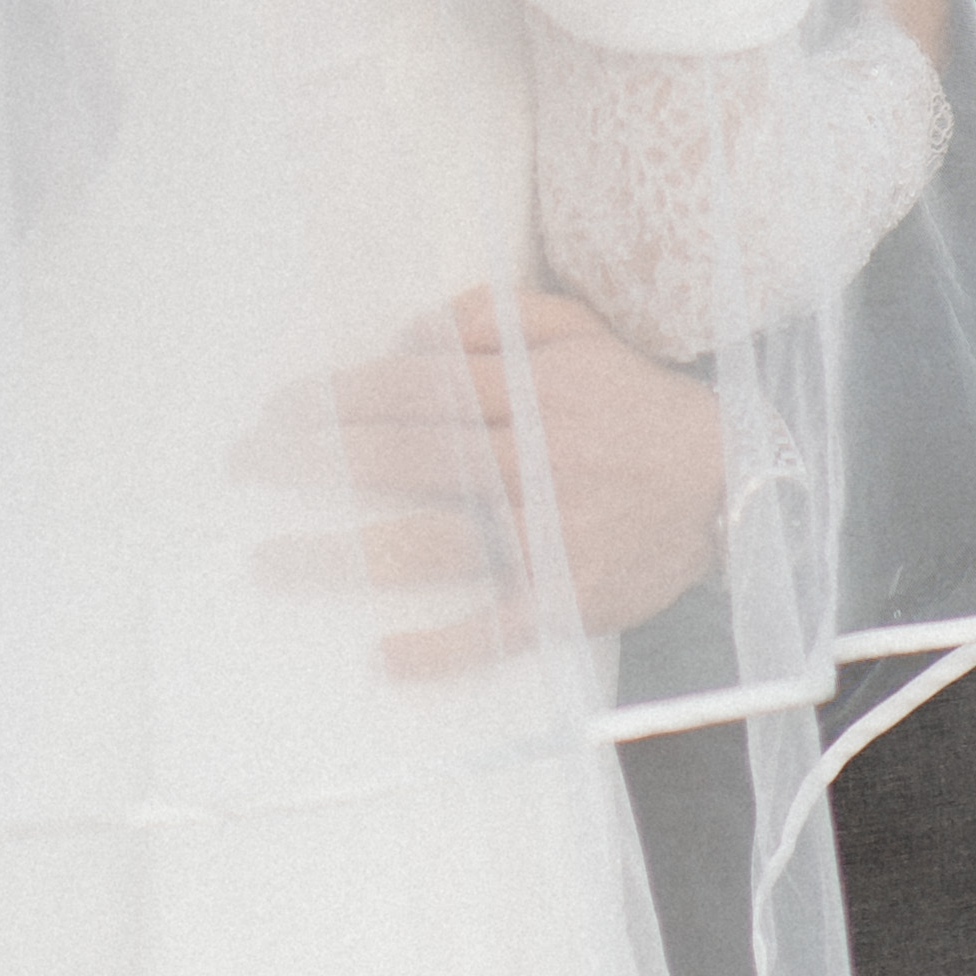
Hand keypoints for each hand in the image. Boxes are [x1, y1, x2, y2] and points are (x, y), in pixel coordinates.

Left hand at [246, 286, 723, 677]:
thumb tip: (410, 331)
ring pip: (431, 543)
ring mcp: (547, 536)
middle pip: (405, 458)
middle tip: (245, 465)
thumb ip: (494, 316)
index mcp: (533, 390)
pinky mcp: (567, 598)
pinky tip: (385, 658)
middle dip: (315, 460)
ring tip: (268, 559)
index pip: (416, 390)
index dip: (341, 397)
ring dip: (344, 554)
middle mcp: (533, 460)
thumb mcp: (576, 328)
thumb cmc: (635, 401)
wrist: (730, 481)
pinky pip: (499, 629)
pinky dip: (444, 648)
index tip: (280, 408)